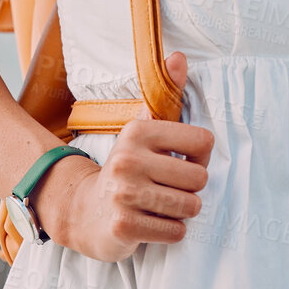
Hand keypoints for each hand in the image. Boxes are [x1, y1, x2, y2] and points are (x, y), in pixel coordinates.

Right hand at [44, 51, 213, 261]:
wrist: (84, 211)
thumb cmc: (128, 168)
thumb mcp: (144, 130)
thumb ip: (166, 95)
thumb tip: (179, 56)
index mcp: (138, 131)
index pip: (203, 141)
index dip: (200, 157)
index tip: (181, 161)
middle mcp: (128, 159)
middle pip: (200, 178)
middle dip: (191, 189)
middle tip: (169, 188)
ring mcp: (124, 194)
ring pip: (190, 206)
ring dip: (182, 211)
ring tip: (161, 205)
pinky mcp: (124, 226)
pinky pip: (175, 232)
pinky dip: (170, 232)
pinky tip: (151, 222)